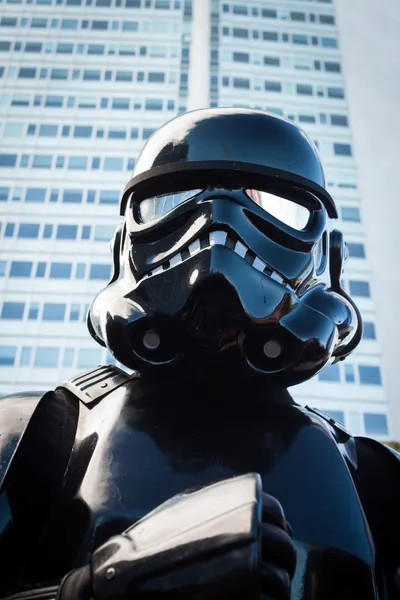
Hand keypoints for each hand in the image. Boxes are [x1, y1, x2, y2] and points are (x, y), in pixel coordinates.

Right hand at [58, 474, 295, 599]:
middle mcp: (249, 528)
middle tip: (272, 572)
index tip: (275, 541)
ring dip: (277, 588)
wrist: (130, 577)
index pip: (277, 513)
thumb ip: (220, 500)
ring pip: (281, 579)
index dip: (280, 528)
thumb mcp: (187, 505)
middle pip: (284, 547)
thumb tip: (254, 510)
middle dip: (283, 561)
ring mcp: (248, 562)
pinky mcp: (244, 592)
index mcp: (238, 502)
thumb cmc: (155, 542)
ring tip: (263, 593)